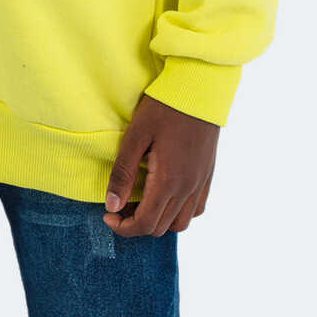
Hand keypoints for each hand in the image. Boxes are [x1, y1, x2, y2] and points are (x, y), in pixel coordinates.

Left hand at [103, 93, 218, 237]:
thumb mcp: (135, 135)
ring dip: (159, 220)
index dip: (123, 228)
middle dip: (137, 224)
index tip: (108, 214)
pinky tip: (166, 195)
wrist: (199, 89)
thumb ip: (122, 172)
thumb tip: (112, 205)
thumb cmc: (164, 107)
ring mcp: (200, 183)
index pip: (145, 224)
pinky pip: (196, 209)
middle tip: (120, 204)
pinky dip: (179, 212)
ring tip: (142, 202)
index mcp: (168, 181)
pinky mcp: (207, 175)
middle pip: (161, 228)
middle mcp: (187, 188)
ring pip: (181, 223)